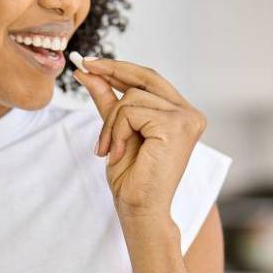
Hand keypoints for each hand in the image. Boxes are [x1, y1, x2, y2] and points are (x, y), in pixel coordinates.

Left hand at [72, 57, 206, 222]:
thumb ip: (108, 101)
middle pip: (143, 78)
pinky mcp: (175, 126)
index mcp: (181, 114)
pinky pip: (130, 111)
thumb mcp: (117, 131)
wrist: (140, 209)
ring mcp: (186, 118)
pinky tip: (118, 152)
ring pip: (131, 96)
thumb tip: (88, 72)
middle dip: (110, 73)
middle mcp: (190, 113)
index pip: (150, 80)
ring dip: (111, 123)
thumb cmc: (133, 178)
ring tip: (109, 149)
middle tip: (83, 69)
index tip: (91, 63)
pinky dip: (116, 131)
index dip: (120, 68)